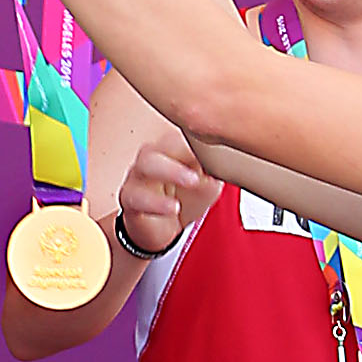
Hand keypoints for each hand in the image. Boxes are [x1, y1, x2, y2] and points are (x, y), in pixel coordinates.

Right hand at [116, 134, 219, 259]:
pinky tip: (173, 208)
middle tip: (207, 163)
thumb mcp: (209, 183)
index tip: (225, 145)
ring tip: (193, 181)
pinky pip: (137, 197)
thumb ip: (218, 170)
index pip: (186, 134)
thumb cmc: (182, 198)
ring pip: (146, 164)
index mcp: (173, 147)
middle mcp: (153, 156)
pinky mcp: (130, 199)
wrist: (159, 228)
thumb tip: (232, 163)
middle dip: (186, 149)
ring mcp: (139, 176)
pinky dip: (157, 203)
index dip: (203, 137)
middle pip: (164, 143)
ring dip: (171, 171)